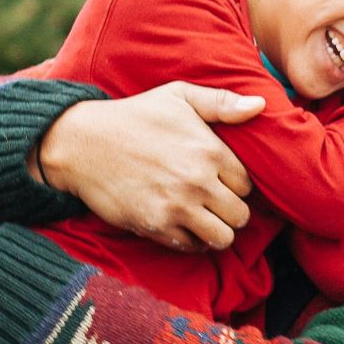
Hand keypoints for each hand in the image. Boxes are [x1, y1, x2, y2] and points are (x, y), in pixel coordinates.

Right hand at [37, 83, 261, 250]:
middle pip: (240, 215)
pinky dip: (191, 240)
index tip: (220, 181)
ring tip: (204, 218)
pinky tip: (182, 224)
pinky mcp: (156, 226)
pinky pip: (192, 247)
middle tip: (214, 203)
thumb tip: (261, 105)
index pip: (247, 185)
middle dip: (230, 211)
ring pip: (223, 237)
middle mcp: (198, 181)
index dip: (236, 185)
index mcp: (210, 150)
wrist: (82, 143)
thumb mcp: (178, 97)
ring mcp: (177, 207)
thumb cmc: (134, 117)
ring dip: (217, 231)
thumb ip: (222, 102)